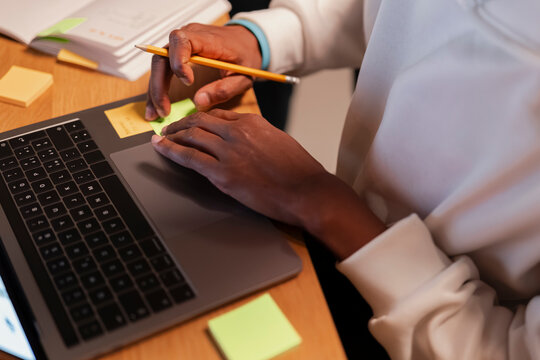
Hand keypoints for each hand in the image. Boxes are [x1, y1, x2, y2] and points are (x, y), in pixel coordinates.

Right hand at [145, 23, 261, 119]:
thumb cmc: (246, 56)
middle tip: (164, 110)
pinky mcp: (178, 53)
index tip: (188, 82)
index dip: (179, 61)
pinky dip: (158, 88)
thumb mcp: (244, 77)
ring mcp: (181, 44)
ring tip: (155, 114)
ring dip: (155, 90)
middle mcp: (189, 37)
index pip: (182, 42)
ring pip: (158, 64)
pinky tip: (156, 106)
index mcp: (207, 38)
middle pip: (162, 57)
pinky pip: (163, 68)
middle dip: (159, 85)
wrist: (248, 42)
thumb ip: (224, 89)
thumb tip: (199, 101)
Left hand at [151, 109, 326, 224]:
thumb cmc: (300, 171)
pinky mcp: (222, 173)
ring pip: (191, 136)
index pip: (219, 116)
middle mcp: (237, 132)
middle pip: (200, 121)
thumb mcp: (280, 143)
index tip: (193, 123)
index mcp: (253, 123)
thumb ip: (260, 138)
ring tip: (162, 138)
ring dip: (172, 135)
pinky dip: (171, 151)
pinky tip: (161, 148)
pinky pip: (189, 158)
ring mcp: (228, 152)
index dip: (201, 119)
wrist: (307, 191)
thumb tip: (248, 143)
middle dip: (181, 124)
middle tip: (170, 128)